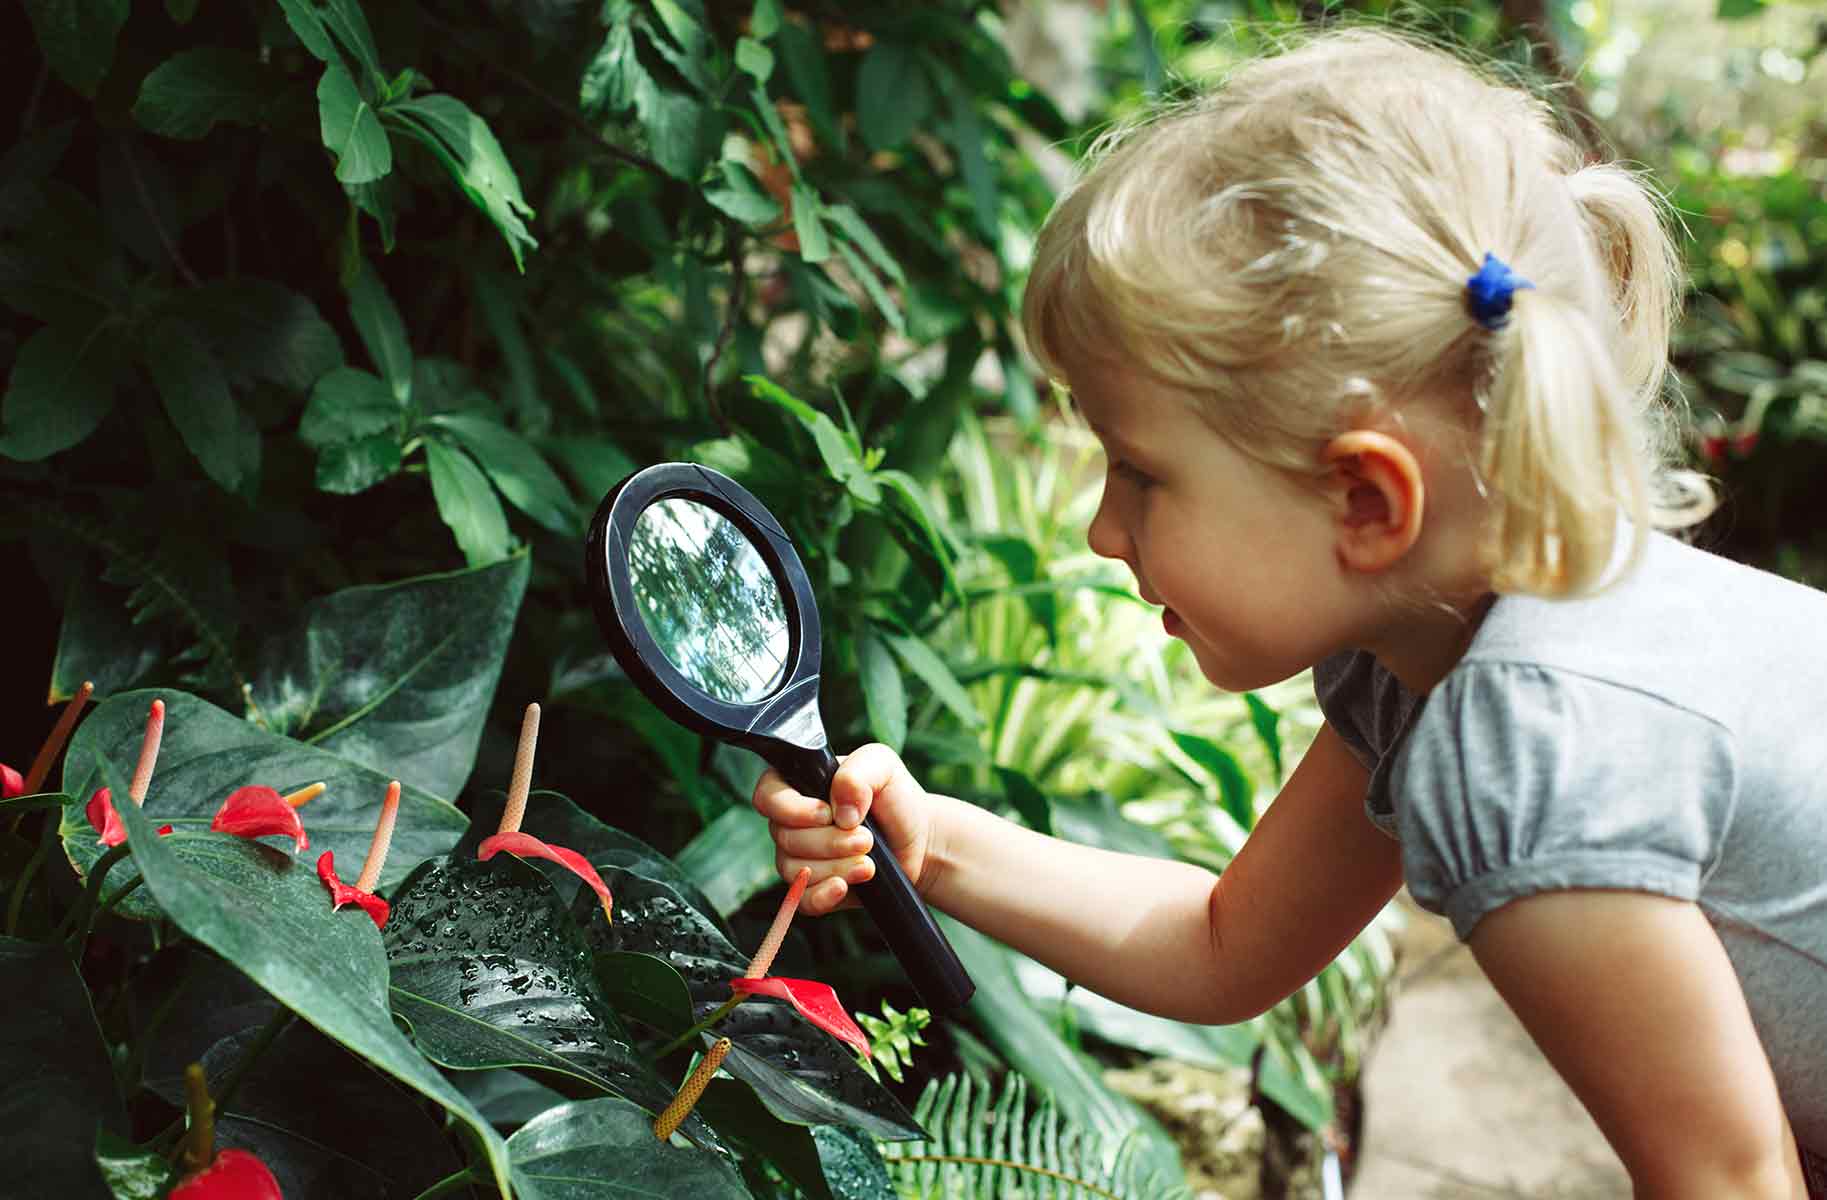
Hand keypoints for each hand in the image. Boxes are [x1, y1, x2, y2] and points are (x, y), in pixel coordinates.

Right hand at [750, 743, 937, 915]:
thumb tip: (838, 808)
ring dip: (836, 867)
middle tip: (867, 838)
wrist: (918, 839)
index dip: (791, 808)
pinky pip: (802, 900)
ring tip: (869, 862)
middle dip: (829, 841)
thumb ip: (856, 774)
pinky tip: (845, 887)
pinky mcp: (813, 887)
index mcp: (798, 784)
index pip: (767, 795)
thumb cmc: (894, 797)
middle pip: (785, 837)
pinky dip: (823, 895)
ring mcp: (798, 857)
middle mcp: (790, 822)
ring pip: (795, 870)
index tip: (826, 813)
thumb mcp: (882, 766)